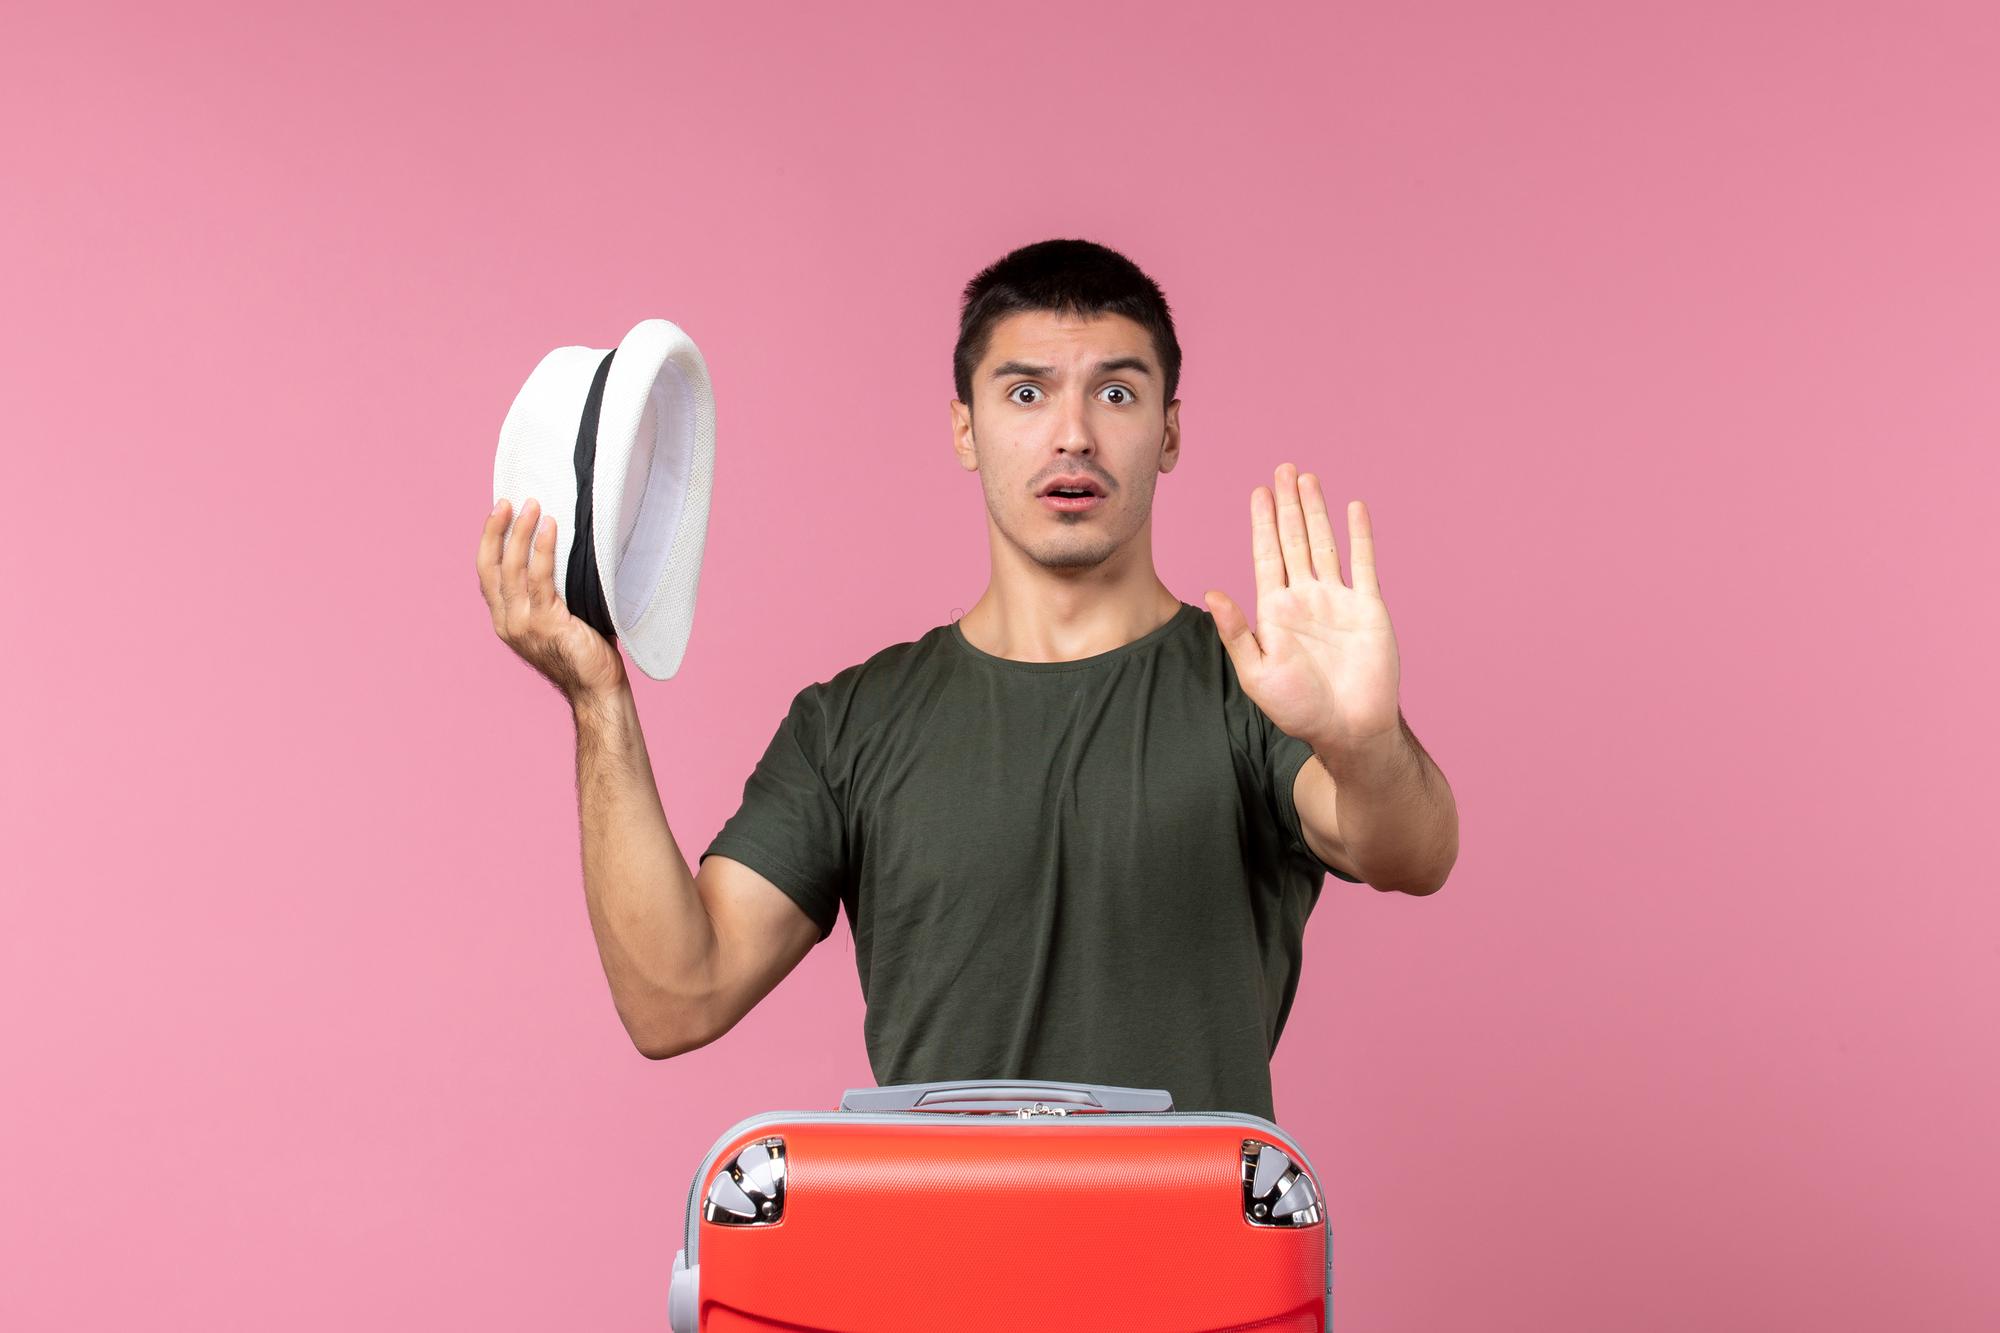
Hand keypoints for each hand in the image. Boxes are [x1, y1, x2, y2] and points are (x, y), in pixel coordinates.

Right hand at [477, 497, 628, 704]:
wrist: (598, 689)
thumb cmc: (586, 652)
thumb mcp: (557, 618)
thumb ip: (548, 593)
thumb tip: (560, 552)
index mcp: (506, 621)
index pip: (487, 574)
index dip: (489, 541)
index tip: (497, 513)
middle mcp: (508, 622)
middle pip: (492, 566)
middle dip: (497, 530)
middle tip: (510, 501)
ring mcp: (524, 624)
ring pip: (513, 568)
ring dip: (520, 532)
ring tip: (533, 506)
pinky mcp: (546, 623)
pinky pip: (541, 578)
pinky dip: (544, 550)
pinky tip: (550, 528)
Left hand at [1203, 463, 1399, 751]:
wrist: (1349, 730)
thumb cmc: (1299, 710)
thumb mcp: (1256, 673)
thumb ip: (1236, 632)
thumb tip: (1211, 592)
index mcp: (1276, 611)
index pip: (1266, 555)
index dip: (1262, 523)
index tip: (1258, 492)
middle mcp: (1306, 599)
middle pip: (1294, 540)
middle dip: (1288, 505)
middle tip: (1283, 469)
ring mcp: (1338, 601)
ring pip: (1325, 543)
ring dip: (1317, 511)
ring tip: (1308, 478)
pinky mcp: (1368, 608)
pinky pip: (1364, 563)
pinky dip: (1360, 535)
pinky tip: (1353, 508)